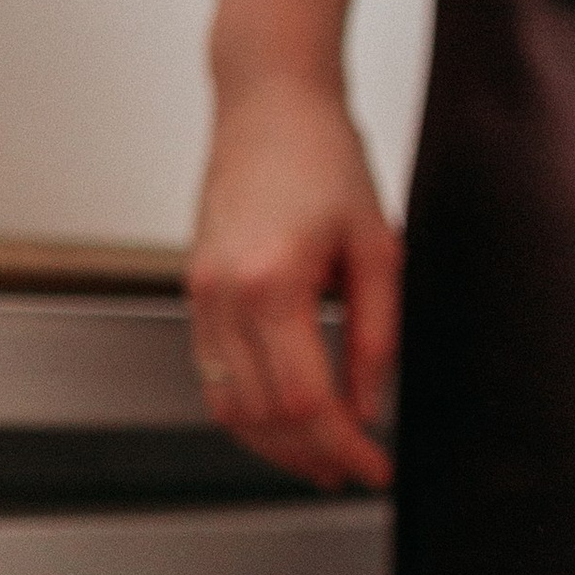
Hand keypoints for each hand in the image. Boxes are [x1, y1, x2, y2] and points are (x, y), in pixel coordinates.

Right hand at [188, 74, 399, 491]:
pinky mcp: (195, 290)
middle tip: (356, 472)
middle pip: (265, 416)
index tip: (378, 469)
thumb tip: (370, 407)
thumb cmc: (326, 159)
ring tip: (323, 460)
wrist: (269, 102)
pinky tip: (286, 422)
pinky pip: (211, 374)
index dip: (345, 448)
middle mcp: (224, 294)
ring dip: (275, 445)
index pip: (306, 403)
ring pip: (229, 405)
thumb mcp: (378, 248)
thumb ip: (376, 335)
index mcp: (273, 282)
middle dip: (313, 456)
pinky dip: (247, 411)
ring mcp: (201, 293)